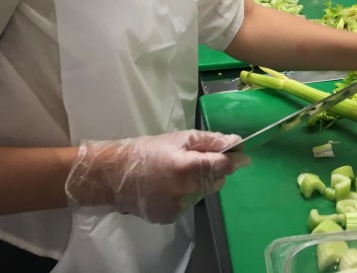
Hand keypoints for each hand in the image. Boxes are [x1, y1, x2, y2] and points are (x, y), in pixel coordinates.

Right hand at [65, 130, 247, 223]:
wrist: (113, 175)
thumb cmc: (148, 150)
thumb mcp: (180, 138)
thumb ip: (210, 141)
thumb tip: (236, 143)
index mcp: (186, 168)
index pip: (223, 167)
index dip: (236, 160)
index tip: (243, 156)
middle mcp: (184, 191)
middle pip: (216, 181)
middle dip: (214, 170)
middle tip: (197, 160)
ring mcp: (176, 207)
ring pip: (203, 193)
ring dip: (199, 183)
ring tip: (178, 172)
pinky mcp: (169, 217)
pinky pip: (189, 203)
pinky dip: (186, 194)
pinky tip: (170, 186)